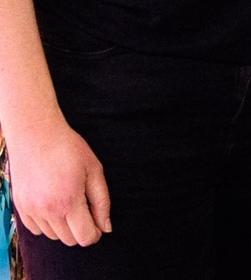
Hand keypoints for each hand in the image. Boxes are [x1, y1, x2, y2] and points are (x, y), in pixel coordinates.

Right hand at [8, 117, 110, 245]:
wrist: (36, 133)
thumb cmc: (69, 148)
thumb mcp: (94, 169)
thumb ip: (102, 201)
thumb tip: (106, 228)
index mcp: (69, 202)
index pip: (84, 237)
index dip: (95, 233)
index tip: (98, 222)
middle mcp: (48, 211)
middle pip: (69, 240)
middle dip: (81, 229)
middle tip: (85, 208)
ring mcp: (31, 211)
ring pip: (53, 236)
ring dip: (64, 226)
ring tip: (68, 200)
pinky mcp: (21, 207)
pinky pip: (36, 229)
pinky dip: (47, 223)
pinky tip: (53, 203)